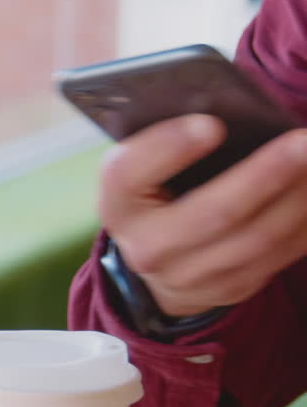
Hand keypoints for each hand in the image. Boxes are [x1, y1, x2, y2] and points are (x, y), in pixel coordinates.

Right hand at [99, 114, 306, 316]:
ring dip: (299, 197)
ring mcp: (189, 277)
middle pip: (213, 214)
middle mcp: (147, 247)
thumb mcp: (141, 167)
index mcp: (118, 203)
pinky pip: (281, 255)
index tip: (212, 125)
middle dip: (264, 175)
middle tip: (302, 142)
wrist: (155, 261)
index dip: (169, 148)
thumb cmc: (152, 193)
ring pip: (258, 239)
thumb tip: (232, 118)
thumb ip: (166, 143)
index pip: (129, 173)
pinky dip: (306, 220)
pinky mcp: (230, 288)